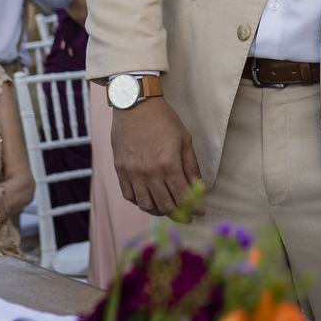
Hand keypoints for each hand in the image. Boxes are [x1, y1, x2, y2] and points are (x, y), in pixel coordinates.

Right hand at [110, 91, 203, 215]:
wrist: (135, 105)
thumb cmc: (163, 119)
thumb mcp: (184, 139)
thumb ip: (191, 166)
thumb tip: (200, 187)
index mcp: (168, 164)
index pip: (183, 197)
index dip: (194, 208)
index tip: (200, 212)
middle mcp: (149, 172)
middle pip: (165, 205)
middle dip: (179, 214)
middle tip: (186, 215)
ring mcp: (132, 172)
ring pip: (146, 205)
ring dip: (159, 211)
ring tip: (168, 209)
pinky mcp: (120, 170)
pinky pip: (129, 195)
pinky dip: (140, 202)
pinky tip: (149, 199)